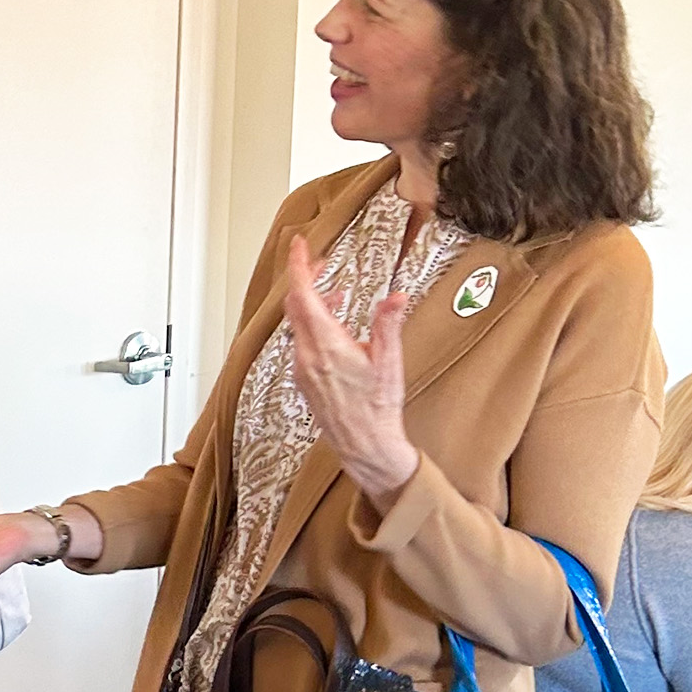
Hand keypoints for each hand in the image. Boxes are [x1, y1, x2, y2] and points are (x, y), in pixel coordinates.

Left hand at [282, 234, 419, 503]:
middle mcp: (307, 355)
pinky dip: (313, 324)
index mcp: (327, 345)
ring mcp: (302, 368)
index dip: (298, 267)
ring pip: (297, 323)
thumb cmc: (377, 409)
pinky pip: (301, 341)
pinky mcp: (304, 378)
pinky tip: (333, 326)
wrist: (364, 445)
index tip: (300, 246)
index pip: (303, 295)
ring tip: (335, 294)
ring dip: (312, 303)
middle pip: (295, 305)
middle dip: (305, 280)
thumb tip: (396, 297)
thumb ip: (388, 325)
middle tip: (319, 263)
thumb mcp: (390, 362)